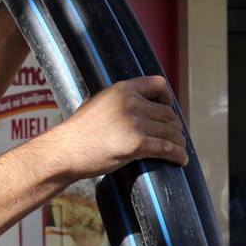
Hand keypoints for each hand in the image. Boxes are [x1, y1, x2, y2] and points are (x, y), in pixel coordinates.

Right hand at [45, 76, 187, 179]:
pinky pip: (167, 148)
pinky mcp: (137, 143)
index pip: (159, 84)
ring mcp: (135, 122)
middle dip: (174, 126)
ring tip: (180, 149)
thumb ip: (118, 102)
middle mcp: (132, 102)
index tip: (169, 108)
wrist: (65, 150)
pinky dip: (178, 155)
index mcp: (123, 89)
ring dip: (179, 142)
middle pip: (168, 113)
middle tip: (174, 136)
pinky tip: (181, 161)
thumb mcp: (98, 103)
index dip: (168, 98)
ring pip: (171, 132)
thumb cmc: (78, 132)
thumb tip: (135, 106)